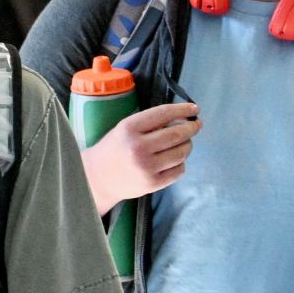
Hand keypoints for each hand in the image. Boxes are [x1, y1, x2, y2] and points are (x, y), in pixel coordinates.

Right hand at [85, 102, 200, 208]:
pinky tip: (175, 159)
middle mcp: (138, 148)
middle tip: (196, 125)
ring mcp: (146, 168)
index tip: (194, 108)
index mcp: (129, 128)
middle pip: (177, 134)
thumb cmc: (115, 148)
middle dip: (191, 128)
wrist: (97, 177)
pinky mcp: (153, 184)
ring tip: (184, 142)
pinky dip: (181, 162)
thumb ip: (150, 123)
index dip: (183, 110)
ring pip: (181, 152)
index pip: (164, 114)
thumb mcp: (125, 128)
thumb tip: (182, 118)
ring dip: (187, 145)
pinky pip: (179, 170)